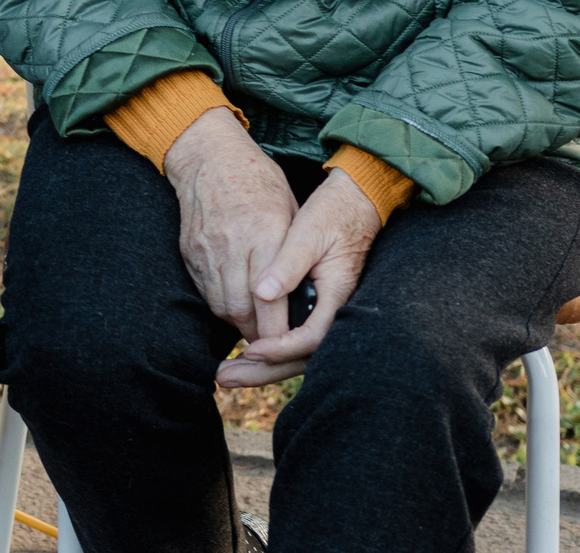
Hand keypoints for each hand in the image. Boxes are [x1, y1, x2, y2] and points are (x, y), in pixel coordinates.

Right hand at [162, 107, 298, 343]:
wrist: (209, 156)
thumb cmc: (258, 181)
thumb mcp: (290, 211)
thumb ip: (292, 254)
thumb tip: (303, 293)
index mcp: (265, 236)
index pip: (270, 301)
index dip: (279, 329)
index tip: (289, 340)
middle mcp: (233, 246)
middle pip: (242, 310)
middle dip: (258, 333)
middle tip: (272, 340)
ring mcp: (207, 249)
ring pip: (221, 305)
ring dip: (238, 321)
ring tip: (254, 324)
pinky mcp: (190, 251)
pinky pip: (204, 290)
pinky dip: (220, 302)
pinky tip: (234, 300)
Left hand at [218, 170, 384, 386]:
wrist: (356, 202)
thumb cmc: (332, 214)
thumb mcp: (308, 233)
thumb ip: (287, 265)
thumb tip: (262, 293)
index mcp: (338, 295)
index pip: (311, 338)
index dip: (281, 348)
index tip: (251, 350)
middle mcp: (337, 311)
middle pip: (302, 358)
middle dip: (263, 371)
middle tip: (223, 377)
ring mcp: (329, 312)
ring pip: (298, 353)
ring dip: (264, 366)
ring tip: (226, 374)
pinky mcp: (319, 308)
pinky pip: (297, 340)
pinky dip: (272, 351)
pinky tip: (246, 355)